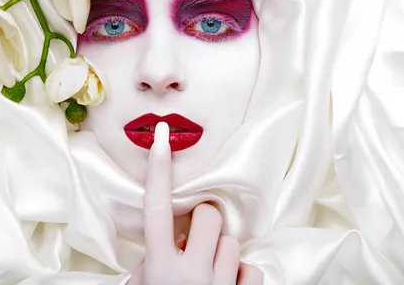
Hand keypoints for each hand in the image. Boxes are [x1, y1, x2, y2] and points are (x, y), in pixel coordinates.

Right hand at [128, 122, 262, 284]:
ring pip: (232, 242)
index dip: (158, 169)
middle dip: (203, 220)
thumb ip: (151, 259)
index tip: (162, 134)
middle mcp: (190, 273)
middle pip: (209, 215)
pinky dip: (240, 274)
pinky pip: (252, 269)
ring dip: (220, 253)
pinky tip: (226, 281)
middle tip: (193, 239)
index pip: (157, 208)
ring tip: (208, 270)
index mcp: (160, 266)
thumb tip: (174, 237)